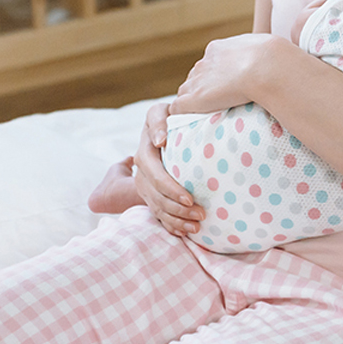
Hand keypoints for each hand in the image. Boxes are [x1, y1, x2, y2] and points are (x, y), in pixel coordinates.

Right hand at [132, 101, 204, 235]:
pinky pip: (159, 214)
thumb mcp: (160, 112)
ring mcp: (145, 185)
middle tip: (201, 214)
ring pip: (158, 208)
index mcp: (144, 152)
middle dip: (178, 208)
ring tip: (197, 227)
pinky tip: (186, 232)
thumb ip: (158, 120)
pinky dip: (172, 225)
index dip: (170, 189)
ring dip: (177, 220)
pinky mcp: (152, 195)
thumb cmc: (169, 116)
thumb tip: (159, 141)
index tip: (189, 198)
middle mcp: (141, 171)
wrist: (164, 128)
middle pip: (157, 196)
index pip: (154, 175)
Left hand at [170, 33, 286, 115]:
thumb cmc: (273, 60)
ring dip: (192, 101)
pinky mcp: (193, 98)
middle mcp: (204, 62)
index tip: (224, 87)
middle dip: (202, 88)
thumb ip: (259, 54)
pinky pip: (178, 107)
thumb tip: (270, 58)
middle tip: (215, 102)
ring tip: (203, 113)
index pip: (209, 64)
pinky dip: (180, 114)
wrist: (265, 67)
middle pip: (196, 77)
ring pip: (186, 91)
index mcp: (218, 49)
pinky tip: (185, 121)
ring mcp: (197, 80)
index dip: (215, 77)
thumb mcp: (265, 48)